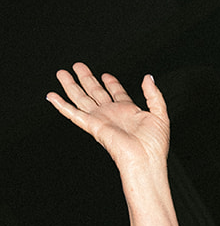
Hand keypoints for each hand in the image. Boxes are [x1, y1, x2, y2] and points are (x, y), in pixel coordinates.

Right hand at [46, 64, 168, 171]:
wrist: (145, 160)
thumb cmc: (154, 145)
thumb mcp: (160, 114)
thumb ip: (154, 94)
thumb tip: (148, 78)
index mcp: (129, 112)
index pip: (117, 93)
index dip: (111, 83)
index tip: (106, 75)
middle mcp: (112, 115)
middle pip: (96, 92)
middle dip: (87, 78)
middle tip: (78, 66)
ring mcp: (101, 119)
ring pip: (82, 99)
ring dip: (71, 86)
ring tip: (62, 73)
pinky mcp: (92, 126)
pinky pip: (73, 114)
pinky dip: (61, 105)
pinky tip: (52, 96)